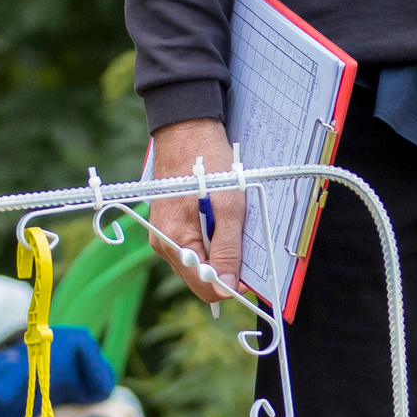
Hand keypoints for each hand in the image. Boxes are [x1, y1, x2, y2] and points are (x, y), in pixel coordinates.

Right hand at [145, 118, 245, 305]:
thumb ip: (227, 248)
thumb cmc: (206, 162)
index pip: (203, 285)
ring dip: (220, 252)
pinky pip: (195, 245)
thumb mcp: (227, 206)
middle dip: (226, 269)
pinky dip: (212, 239)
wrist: (186, 130)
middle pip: (200, 276)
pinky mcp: (172, 225)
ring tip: (232, 226)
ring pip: (199, 261)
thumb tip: (229, 285)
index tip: (253, 277)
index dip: (230, 286)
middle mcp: (164, 243)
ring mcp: (166, 235)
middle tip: (247, 247)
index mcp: (173, 240)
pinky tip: (221, 221)